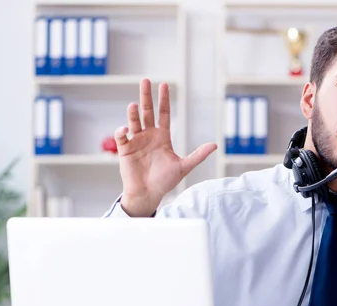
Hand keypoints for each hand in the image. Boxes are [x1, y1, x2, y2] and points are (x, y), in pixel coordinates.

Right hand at [114, 78, 216, 216]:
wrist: (149, 194)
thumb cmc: (165, 181)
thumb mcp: (184, 166)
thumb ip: (198, 155)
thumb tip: (215, 145)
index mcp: (162, 137)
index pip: (163, 114)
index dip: (164, 100)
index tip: (164, 85)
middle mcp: (149, 136)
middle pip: (147, 112)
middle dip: (146, 96)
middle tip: (145, 80)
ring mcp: (136, 141)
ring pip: (134, 122)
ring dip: (133, 113)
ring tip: (133, 105)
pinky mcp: (125, 150)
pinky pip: (123, 137)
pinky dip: (122, 132)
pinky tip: (125, 129)